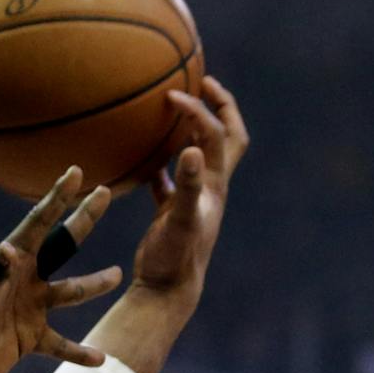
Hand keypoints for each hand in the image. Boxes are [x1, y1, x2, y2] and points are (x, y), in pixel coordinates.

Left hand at [0, 166, 121, 372]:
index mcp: (12, 263)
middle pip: (63, 245)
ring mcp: (31, 308)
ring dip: (94, 285)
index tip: (75, 172)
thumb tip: (9, 248)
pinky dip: (79, 351)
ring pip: (71, 293)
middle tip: (105, 192)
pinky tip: (100, 358)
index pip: (38, 223)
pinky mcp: (31, 338)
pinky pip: (62, 344)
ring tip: (116, 275)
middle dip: (83, 220)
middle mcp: (25, 281)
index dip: (57, 198)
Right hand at [131, 76, 249, 301]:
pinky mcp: (173, 214)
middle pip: (227, 137)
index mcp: (215, 185)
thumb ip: (188, 186)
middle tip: (204, 81)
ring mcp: (193, 201)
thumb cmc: (174, 258)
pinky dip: (163, 165)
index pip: (214, 135)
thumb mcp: (180, 220)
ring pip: (200, 156)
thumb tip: (194, 148)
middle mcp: (209, 188)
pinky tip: (147, 160)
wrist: (167, 291)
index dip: (199, 111)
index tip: (174, 96)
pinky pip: (170, 182)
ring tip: (176, 111)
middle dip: (220, 107)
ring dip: (193, 131)